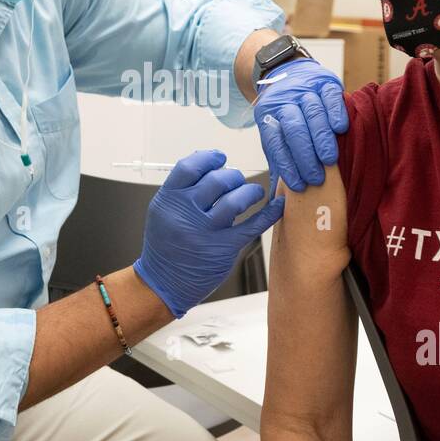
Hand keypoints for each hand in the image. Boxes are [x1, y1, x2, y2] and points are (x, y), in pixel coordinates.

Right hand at [133, 150, 284, 318]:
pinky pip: (252, 226)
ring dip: (250, 191)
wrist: (164, 283)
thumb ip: (181, 189)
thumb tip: (207, 161)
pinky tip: (277, 206)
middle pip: (216, 180)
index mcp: (168, 201)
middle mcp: (185, 214)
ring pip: (235, 200)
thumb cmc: (166, 245)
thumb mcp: (162, 212)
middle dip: (232, 176)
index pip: (190, 167)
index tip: (220, 157)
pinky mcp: (224, 249)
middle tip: (236, 182)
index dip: (208, 158)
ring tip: (254, 193)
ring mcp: (205, 232)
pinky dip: (268, 213)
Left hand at [253, 58, 347, 191]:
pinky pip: (330, 96)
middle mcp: (284, 101)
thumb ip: (279, 161)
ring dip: (321, 138)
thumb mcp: (275, 135)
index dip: (287, 165)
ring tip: (329, 160)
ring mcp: (304, 89)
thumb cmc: (285, 116)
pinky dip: (335, 112)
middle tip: (316, 178)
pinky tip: (340, 129)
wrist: (288, 74)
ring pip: (312, 113)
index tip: (298, 185)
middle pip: (294, 128)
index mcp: (267, 116)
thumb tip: (276, 200)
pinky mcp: (324, 81)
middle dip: (305, 155)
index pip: (275, 141)